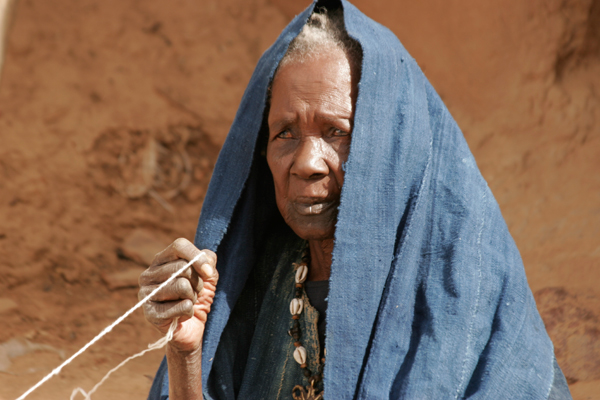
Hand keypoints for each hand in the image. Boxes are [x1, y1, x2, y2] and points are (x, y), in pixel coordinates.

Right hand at [138, 238, 217, 352]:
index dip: (197, 257)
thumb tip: (205, 260)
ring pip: (182, 286)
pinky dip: (189, 311)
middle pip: (183, 267)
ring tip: (187, 302)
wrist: (192, 328)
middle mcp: (149, 274)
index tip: (209, 273)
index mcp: (161, 260)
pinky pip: (182, 306)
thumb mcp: (207, 275)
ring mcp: (146, 294)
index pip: (179, 246)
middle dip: (197, 282)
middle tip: (195, 292)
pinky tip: (181, 315)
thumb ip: (208, 260)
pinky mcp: (150, 313)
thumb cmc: (197, 296)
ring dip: (193, 297)